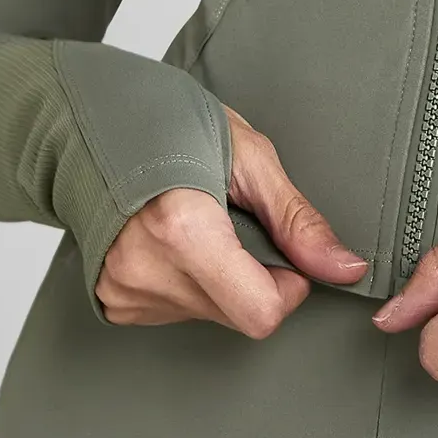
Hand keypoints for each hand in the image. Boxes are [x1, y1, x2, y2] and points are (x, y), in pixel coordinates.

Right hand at [94, 105, 367, 334]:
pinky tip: (172, 239)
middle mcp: (146, 271)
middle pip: (237, 314)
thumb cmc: (171, 123)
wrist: (92, 122)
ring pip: (209, 314)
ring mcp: (124, 291)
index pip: (260, 314)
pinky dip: (188, 280)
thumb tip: (345, 269)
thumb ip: (297, 222)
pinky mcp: (112, 302)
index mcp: (182, 231)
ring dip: (219, 278)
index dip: (286, 287)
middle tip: (235, 224)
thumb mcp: (249, 157)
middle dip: (254, 278)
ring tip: (197, 222)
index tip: (279, 249)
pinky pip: (176, 309)